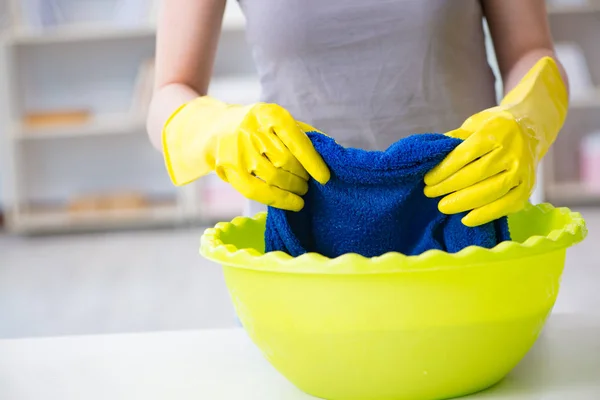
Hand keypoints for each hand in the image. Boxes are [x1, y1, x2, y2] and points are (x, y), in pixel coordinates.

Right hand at [162, 97, 329, 210]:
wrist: (216, 127)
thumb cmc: (258, 127)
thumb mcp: (280, 122)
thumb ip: (304, 136)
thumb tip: (332, 153)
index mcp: (269, 114)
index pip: (296, 140)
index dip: (312, 161)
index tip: (324, 178)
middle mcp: (251, 129)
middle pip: (285, 161)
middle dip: (302, 176)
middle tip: (309, 183)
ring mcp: (237, 149)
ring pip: (272, 176)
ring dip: (293, 189)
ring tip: (301, 191)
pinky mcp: (228, 168)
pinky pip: (256, 191)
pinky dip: (278, 200)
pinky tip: (292, 203)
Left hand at [424, 57, 567, 226]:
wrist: (530, 127)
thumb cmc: (495, 127)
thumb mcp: (474, 123)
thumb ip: (455, 139)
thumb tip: (432, 157)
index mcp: (495, 133)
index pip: (464, 155)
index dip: (444, 170)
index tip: (428, 179)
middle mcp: (512, 152)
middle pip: (476, 175)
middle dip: (449, 187)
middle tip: (430, 193)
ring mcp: (522, 171)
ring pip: (491, 192)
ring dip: (463, 202)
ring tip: (443, 206)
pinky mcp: (527, 187)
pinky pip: (506, 205)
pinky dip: (486, 215)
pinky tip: (466, 219)